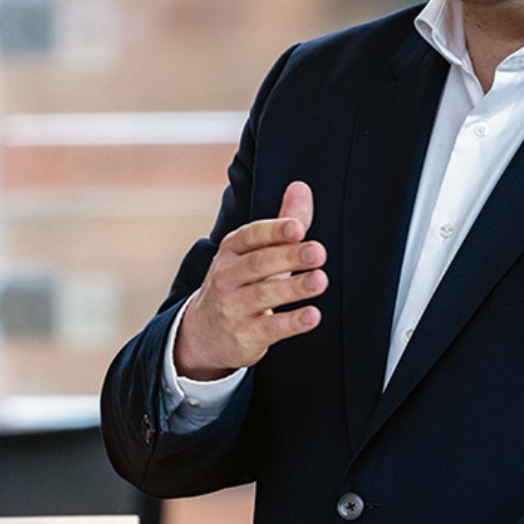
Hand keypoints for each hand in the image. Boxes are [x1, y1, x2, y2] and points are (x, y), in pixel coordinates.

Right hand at [175, 181, 327, 380]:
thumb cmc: (239, 284)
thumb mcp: (254, 253)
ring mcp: (233, 307)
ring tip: (320, 280)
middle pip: (259, 264)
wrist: (202, 333)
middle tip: (318, 251)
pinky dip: (291, 322)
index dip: (274, 231)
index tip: (298, 227)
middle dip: (288, 256)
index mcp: (231, 251)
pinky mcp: (244, 335)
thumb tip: (302, 187)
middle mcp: (227, 277)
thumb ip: (282, 223)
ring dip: (294, 288)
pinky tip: (313, 316)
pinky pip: (269, 328)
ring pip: (264, 295)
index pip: (250, 236)